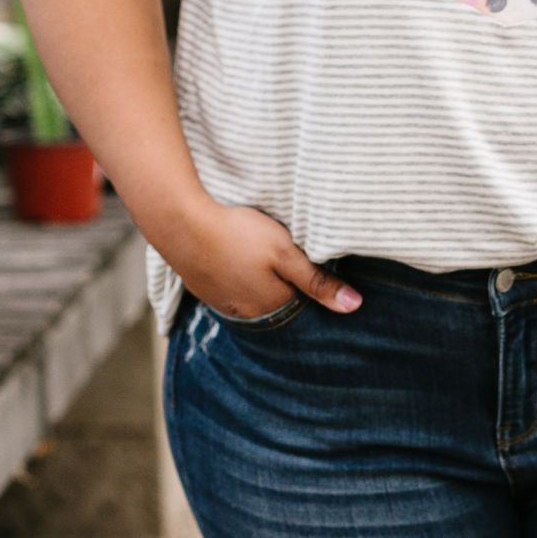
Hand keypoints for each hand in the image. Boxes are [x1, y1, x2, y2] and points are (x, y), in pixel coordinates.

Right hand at [176, 202, 360, 320]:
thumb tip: (355, 306)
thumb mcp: (286, 253)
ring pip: (251, 296)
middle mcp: (248, 313)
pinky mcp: (204, 290)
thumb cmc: (239, 235)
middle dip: (283, 284)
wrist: (181, 224)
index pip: (303, 301)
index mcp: (273, 305)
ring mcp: (223, 303)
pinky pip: (229, 290)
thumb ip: (319, 281)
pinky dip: (235, 278)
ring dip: (257, 282)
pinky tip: (235, 260)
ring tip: (256, 257)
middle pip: (276, 300)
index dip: (309, 281)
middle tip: (280, 257)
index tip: (307, 261)